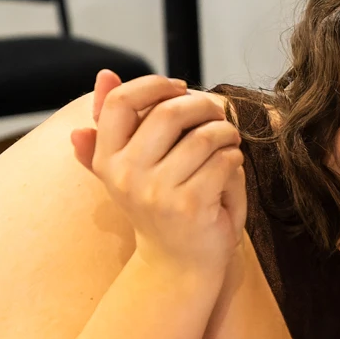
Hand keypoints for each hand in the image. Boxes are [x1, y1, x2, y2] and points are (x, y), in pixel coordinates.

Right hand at [70, 69, 245, 279]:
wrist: (177, 264)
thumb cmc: (160, 205)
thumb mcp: (133, 164)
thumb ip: (116, 121)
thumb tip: (104, 74)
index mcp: (107, 159)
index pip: (120, 102)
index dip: (154, 84)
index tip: (180, 88)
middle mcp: (125, 175)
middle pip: (169, 112)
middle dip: (203, 106)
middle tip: (217, 115)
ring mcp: (156, 192)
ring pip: (203, 136)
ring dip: (226, 134)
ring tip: (229, 141)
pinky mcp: (190, 206)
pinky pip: (224, 162)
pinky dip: (235, 159)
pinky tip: (230, 168)